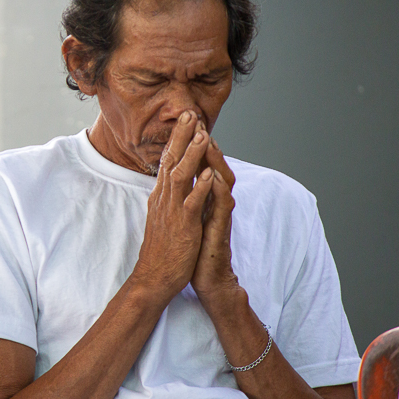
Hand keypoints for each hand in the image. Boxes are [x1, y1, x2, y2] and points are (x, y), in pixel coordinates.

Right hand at [132, 111, 214, 301]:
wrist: (154, 277)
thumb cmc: (161, 250)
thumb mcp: (162, 217)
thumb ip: (167, 197)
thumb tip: (170, 181)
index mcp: (161, 196)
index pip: (167, 161)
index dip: (176, 140)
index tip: (185, 121)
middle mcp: (163, 199)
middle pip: (171, 161)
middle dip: (181, 136)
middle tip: (189, 114)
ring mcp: (172, 211)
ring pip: (180, 176)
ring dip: (192, 155)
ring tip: (203, 135)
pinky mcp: (182, 226)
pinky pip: (191, 203)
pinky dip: (200, 188)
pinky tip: (209, 174)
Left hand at [191, 131, 240, 309]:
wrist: (205, 278)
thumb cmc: (194, 248)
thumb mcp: (186, 216)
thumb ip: (187, 196)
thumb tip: (177, 180)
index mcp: (201, 198)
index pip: (199, 166)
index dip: (191, 145)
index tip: (182, 124)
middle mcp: (212, 202)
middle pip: (212, 166)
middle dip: (204, 143)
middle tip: (196, 120)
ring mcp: (218, 214)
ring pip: (220, 181)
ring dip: (213, 160)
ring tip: (207, 139)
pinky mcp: (220, 229)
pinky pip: (221, 207)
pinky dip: (217, 191)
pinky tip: (214, 177)